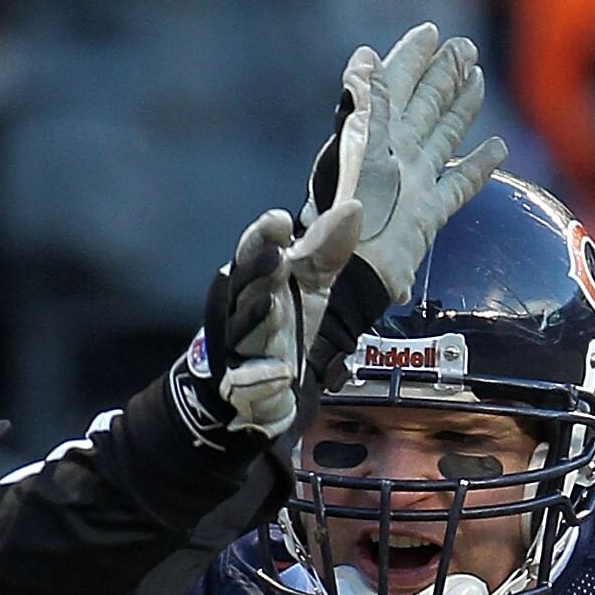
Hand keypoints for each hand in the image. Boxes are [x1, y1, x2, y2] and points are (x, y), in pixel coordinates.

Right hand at [169, 203, 363, 443]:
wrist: (270, 388)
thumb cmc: (286, 324)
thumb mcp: (313, 284)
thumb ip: (327, 249)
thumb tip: (353, 207)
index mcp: (258, 282)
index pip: (252, 254)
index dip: (262, 238)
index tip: (279, 219)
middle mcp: (244, 312)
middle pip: (245, 290)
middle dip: (258, 273)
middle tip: (278, 257)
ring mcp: (241, 350)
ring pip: (242, 333)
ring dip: (256, 319)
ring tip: (272, 304)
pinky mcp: (244, 387)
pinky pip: (246, 384)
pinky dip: (262, 378)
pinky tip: (282, 372)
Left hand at [305, 23, 505, 304]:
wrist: (350, 282)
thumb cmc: (345, 226)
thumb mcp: (356, 156)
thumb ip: (365, 109)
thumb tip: (367, 61)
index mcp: (374, 137)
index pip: (395, 85)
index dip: (411, 58)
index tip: (430, 33)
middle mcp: (395, 155)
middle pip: (425, 104)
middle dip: (443, 73)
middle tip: (465, 46)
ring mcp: (415, 184)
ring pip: (444, 135)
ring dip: (461, 106)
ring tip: (477, 77)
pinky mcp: (430, 216)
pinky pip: (460, 185)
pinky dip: (479, 166)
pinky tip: (498, 148)